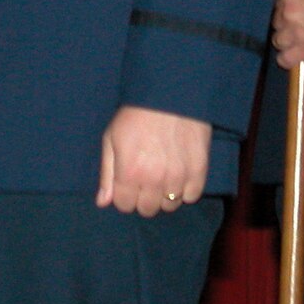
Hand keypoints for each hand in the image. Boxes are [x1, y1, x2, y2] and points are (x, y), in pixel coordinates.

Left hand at [95, 105, 209, 217]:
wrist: (170, 93)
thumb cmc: (136, 114)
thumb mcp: (112, 138)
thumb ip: (107, 173)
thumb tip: (103, 202)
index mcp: (130, 172)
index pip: (125, 206)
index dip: (124, 195)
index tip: (129, 181)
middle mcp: (154, 180)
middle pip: (148, 209)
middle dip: (144, 197)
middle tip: (147, 178)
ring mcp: (178, 176)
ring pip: (170, 206)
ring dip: (165, 194)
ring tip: (164, 174)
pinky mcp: (199, 170)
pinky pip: (192, 196)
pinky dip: (186, 189)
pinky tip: (180, 174)